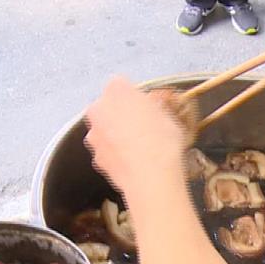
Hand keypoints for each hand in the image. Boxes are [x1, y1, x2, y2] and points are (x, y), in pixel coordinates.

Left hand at [84, 77, 188, 200]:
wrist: (150, 178)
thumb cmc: (161, 144)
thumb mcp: (169, 116)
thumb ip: (157, 106)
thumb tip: (157, 107)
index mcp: (116, 90)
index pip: (123, 84)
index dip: (137, 96)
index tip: (149, 105)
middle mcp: (99, 109)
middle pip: (110, 106)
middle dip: (124, 114)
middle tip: (147, 125)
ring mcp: (94, 135)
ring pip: (106, 129)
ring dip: (119, 134)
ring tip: (143, 146)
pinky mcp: (97, 158)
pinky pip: (108, 150)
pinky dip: (118, 153)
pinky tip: (136, 160)